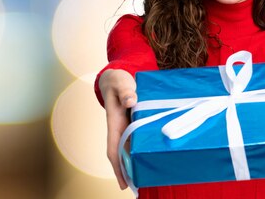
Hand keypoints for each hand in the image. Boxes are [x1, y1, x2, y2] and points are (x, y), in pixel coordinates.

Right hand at [99, 69, 136, 189]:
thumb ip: (125, 91)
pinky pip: (138, 140)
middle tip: (138, 187)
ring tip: (145, 179)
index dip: (117, 166)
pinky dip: (142, 150)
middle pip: (122, 154)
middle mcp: (120, 128)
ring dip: (135, 163)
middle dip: (128, 171)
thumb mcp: (121, 83)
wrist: (117, 77)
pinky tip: (151, 157)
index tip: (124, 182)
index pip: (114, 148)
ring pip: (130, 149)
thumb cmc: (118, 81)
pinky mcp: (134, 123)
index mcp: (114, 122)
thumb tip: (131, 101)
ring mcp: (127, 127)